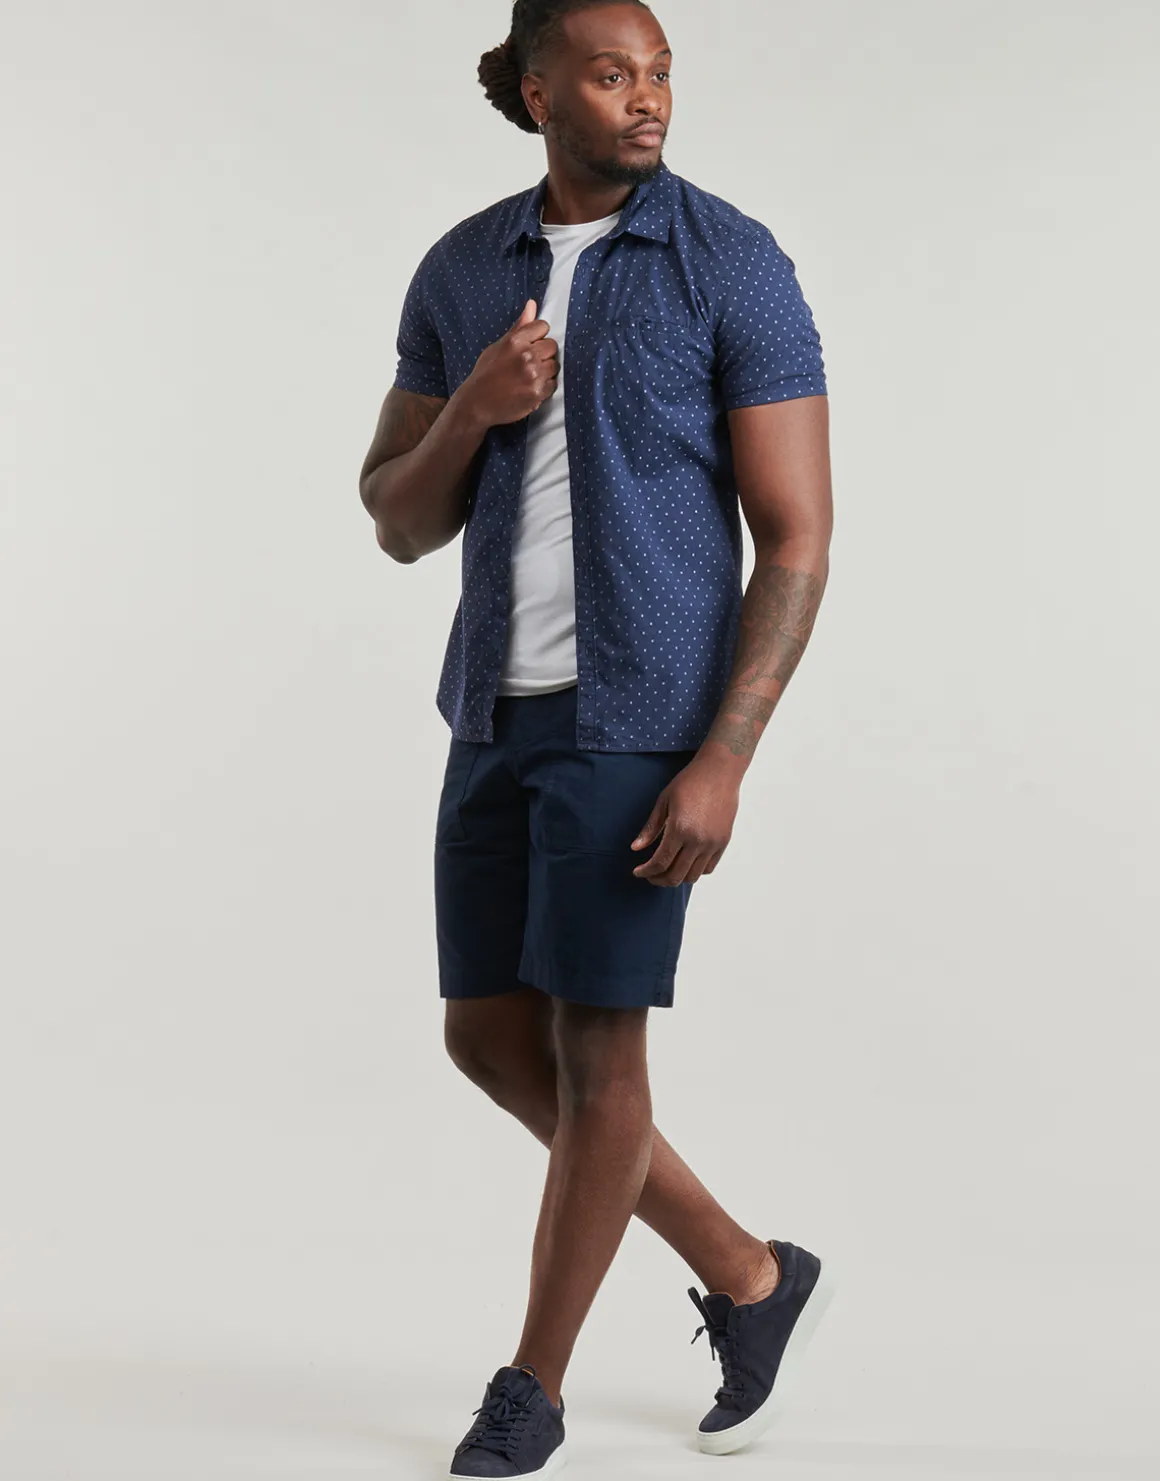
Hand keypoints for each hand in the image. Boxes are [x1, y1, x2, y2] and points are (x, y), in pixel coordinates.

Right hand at [460, 300, 558, 427]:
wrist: (477, 403)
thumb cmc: (486, 373)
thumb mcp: (498, 346)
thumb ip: (519, 327)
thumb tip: (532, 304)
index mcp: (515, 341)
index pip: (543, 326)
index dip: (537, 336)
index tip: (530, 345)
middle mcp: (526, 356)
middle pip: (552, 346)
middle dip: (543, 353)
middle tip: (529, 363)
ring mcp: (534, 375)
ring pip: (554, 365)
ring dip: (545, 370)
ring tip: (529, 376)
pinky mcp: (537, 393)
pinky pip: (552, 384)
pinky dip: (544, 387)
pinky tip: (530, 387)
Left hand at [630, 754, 741, 886]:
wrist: (720, 771)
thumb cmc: (690, 782)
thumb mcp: (664, 802)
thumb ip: (651, 828)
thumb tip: (636, 848)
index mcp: (680, 830)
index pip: (660, 863)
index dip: (646, 872)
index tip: (638, 872)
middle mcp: (698, 841)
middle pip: (676, 876)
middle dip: (658, 879)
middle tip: (650, 875)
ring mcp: (713, 843)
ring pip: (692, 876)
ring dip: (677, 877)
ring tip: (667, 869)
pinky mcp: (723, 842)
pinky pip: (708, 868)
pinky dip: (695, 870)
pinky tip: (685, 862)